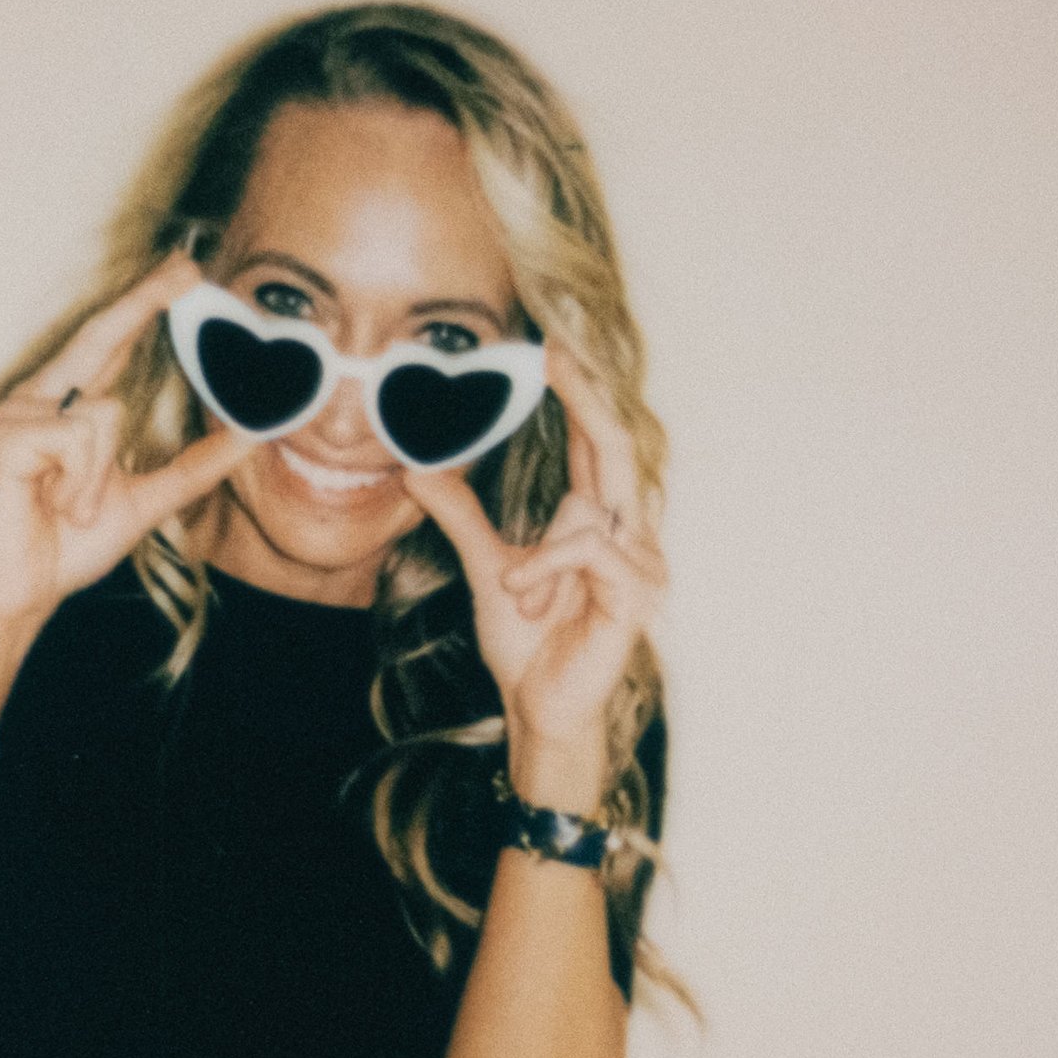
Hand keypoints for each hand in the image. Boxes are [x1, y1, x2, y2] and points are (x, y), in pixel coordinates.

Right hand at [0, 252, 246, 632]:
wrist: (20, 594)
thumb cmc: (67, 546)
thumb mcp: (146, 502)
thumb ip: (192, 469)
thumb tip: (247, 439)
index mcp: (70, 407)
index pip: (113, 342)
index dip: (145, 302)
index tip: (183, 270)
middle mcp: (41, 398)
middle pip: (102, 335)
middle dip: (145, 300)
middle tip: (188, 266)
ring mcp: (19, 413)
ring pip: (105, 413)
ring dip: (100, 477)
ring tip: (71, 508)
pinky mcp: (7, 436)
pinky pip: (76, 440)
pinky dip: (79, 484)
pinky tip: (53, 505)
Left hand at [403, 338, 666, 812]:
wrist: (539, 707)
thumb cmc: (527, 643)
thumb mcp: (486, 567)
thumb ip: (460, 515)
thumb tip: (416, 468)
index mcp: (598, 521)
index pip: (595, 444)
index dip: (579, 395)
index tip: (551, 350)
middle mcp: (629, 534)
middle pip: (616, 448)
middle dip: (587, 399)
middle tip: (555, 354)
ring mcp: (641, 563)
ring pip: (589, 515)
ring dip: (538, 558)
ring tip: (520, 595)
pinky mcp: (639, 593)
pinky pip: (592, 551)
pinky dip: (549, 569)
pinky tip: (530, 597)